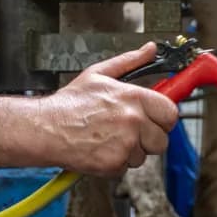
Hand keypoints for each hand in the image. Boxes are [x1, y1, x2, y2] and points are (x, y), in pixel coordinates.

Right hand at [38, 42, 181, 176]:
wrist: (46, 128)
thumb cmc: (70, 103)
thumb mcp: (99, 74)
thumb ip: (130, 61)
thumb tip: (149, 50)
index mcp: (133, 97)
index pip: (170, 113)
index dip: (163, 117)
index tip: (157, 118)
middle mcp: (133, 121)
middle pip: (162, 139)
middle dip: (149, 137)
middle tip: (130, 131)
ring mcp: (125, 144)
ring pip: (143, 155)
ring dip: (130, 151)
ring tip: (109, 138)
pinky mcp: (114, 164)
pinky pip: (126, 167)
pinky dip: (116, 162)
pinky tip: (101, 148)